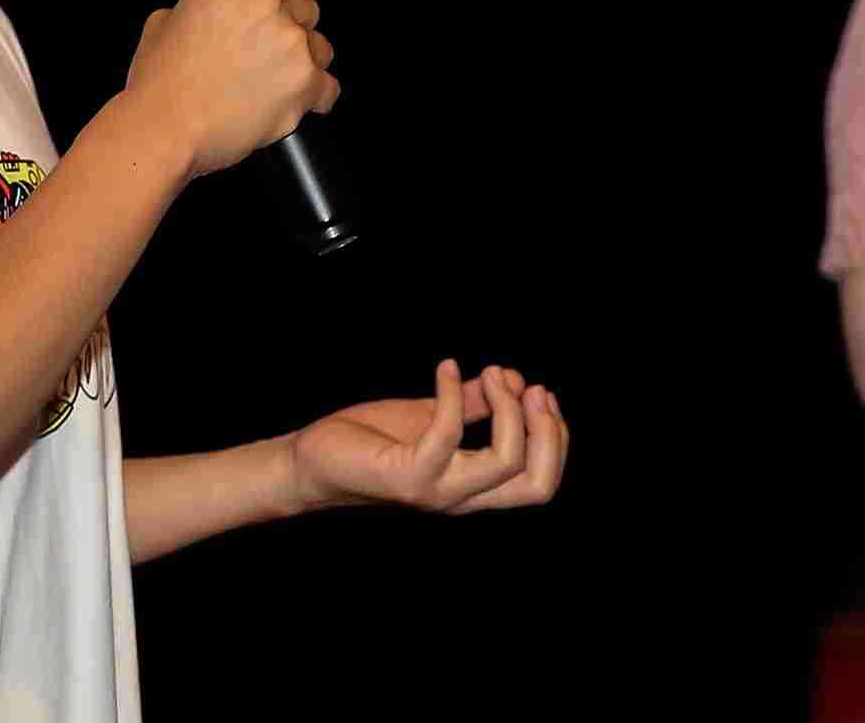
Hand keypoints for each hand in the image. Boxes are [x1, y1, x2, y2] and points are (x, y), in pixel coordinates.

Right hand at [121, 0, 339, 181]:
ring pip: (319, 46)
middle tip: (259, 51)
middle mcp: (267, 4)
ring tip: (268, 82)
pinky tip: (286, 101)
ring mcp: (291, 44)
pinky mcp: (306, 84)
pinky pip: (328, 86)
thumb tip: (212, 13)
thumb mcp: (164, 23)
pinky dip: (312, 96)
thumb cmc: (160, 85)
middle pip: (304, 4)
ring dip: (300, 60)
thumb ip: (200, 6)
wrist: (165, 131)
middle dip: (286, 26)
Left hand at [291, 359, 568, 514]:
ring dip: (509, 409)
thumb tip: (510, 379)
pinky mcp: (406, 476)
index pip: (539, 482)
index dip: (555, 439)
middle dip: (550, 434)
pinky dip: (451, 393)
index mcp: (472, 487)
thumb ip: (468, 405)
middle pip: (538, 486)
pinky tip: (444, 367)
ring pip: (505, 462)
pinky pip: (446, 434)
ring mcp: (436, 490)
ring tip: (493, 374)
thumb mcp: (427, 416)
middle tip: (535, 389)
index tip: (540, 393)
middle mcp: (461, 497)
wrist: (310, 461)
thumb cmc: (369, 442)